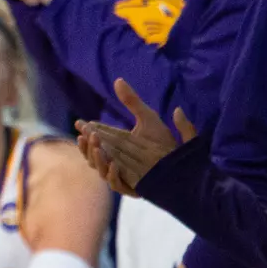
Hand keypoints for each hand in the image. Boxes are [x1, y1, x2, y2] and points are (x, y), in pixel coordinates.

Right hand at [75, 79, 195, 190]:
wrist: (186, 167)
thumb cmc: (168, 144)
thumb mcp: (148, 118)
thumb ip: (132, 101)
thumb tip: (118, 80)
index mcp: (121, 145)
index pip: (100, 138)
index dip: (89, 131)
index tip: (80, 122)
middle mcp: (119, 160)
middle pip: (95, 154)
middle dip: (87, 144)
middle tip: (85, 132)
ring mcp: (125, 174)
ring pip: (101, 169)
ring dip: (96, 158)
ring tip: (96, 145)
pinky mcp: (134, 187)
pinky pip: (118, 185)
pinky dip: (113, 175)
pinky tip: (114, 164)